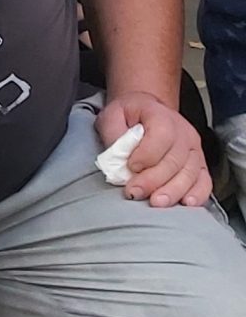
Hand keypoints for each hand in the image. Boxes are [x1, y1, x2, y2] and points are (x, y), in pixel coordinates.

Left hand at [97, 93, 210, 207]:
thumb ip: (114, 135)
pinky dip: (197, 195)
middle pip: (174, 160)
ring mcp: (194, 150)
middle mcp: (183, 132)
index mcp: (161, 116)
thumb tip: (117, 159)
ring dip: (172, 191)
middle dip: (153, 180)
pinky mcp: (200, 165)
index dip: (146, 154)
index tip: (130, 166)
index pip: (161, 135)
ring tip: (155, 202)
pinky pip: (205, 182)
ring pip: (189, 174)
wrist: (146, 113)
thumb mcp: (112, 115)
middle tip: (135, 192)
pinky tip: (185, 202)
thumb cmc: (130, 116)